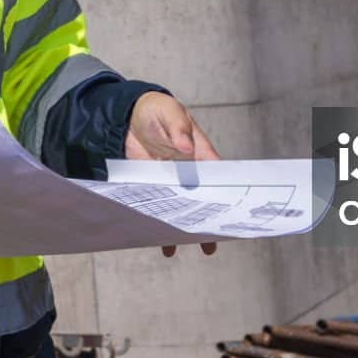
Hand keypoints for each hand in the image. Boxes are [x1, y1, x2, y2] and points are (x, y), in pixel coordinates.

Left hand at [124, 93, 219, 258]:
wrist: (126, 116)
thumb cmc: (156, 110)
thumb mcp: (169, 113)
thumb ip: (178, 128)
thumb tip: (186, 147)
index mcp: (200, 152)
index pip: (217, 174)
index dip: (225, 192)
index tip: (230, 211)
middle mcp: (188, 169)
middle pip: (202, 196)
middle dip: (209, 217)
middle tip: (215, 239)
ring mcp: (170, 179)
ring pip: (182, 206)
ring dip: (187, 226)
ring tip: (197, 248)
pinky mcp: (153, 185)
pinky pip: (160, 206)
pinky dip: (160, 223)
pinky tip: (163, 241)